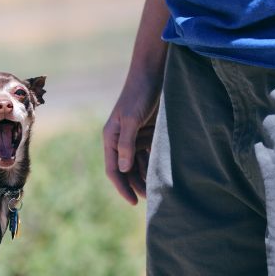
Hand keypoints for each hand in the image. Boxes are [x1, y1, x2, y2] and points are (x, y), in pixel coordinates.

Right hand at [103, 81, 159, 204]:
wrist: (152, 73)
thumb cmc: (139, 93)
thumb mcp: (131, 119)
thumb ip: (126, 144)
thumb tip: (124, 169)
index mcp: (110, 138)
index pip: (113, 169)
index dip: (122, 187)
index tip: (134, 202)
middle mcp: (120, 140)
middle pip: (126, 170)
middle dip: (136, 184)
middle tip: (152, 199)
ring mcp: (134, 137)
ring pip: (139, 164)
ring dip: (146, 176)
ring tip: (159, 191)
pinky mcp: (147, 132)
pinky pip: (149, 154)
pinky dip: (154, 164)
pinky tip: (163, 174)